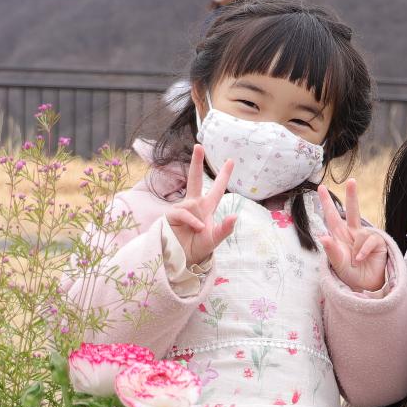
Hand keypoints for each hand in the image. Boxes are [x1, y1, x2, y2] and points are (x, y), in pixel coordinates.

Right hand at [164, 143, 235, 267]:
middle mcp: (194, 205)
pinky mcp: (171, 215)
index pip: (217, 189)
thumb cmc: (197, 249)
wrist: (180, 259)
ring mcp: (182, 209)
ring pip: (191, 204)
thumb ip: (225, 229)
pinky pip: (183, 213)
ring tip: (199, 232)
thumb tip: (235, 215)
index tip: (230, 160)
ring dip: (197, 220)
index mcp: (206, 208)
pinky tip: (196, 229)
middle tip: (199, 146)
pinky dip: (192, 221)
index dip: (223, 175)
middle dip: (196, 163)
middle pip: (195, 180)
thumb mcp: (214, 240)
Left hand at [317, 178, 387, 292]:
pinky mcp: (377, 241)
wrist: (366, 285)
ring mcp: (365, 236)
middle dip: (352, 195)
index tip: (320, 188)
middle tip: (351, 180)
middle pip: (352, 210)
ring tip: (355, 261)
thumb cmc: (349, 273)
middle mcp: (352, 232)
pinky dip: (363, 251)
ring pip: (361, 231)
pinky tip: (361, 259)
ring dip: (355, 249)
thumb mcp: (337, 263)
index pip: (331, 216)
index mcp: (339, 235)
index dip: (326, 203)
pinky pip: (369, 240)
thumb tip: (322, 236)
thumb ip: (331, 250)